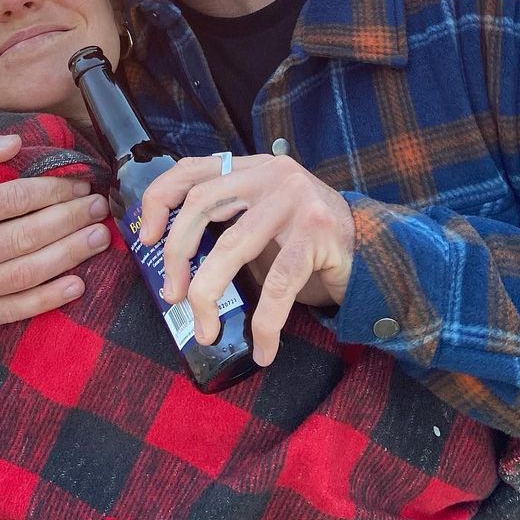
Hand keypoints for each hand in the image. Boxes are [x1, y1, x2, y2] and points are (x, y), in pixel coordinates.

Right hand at [0, 127, 110, 330]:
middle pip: (27, 237)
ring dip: (69, 257)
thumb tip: (14, 144)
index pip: (14, 200)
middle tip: (100, 207)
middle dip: (71, 220)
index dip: (54, 190)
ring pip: (25, 275)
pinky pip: (9, 312)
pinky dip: (46, 300)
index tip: (79, 182)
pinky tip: (75, 285)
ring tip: (98, 239)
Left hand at [138, 152, 354, 364]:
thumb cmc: (308, 243)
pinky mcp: (317, 234)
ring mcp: (295, 201)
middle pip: (201, 206)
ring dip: (209, 294)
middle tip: (173, 295)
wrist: (375, 252)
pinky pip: (278, 286)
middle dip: (176, 255)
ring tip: (204, 330)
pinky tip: (264, 350)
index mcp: (252, 169)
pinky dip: (265, 325)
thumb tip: (174, 267)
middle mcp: (271, 175)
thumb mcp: (264, 219)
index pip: (192, 171)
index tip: (144, 238)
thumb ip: (227, 223)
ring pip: (231, 247)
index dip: (159, 200)